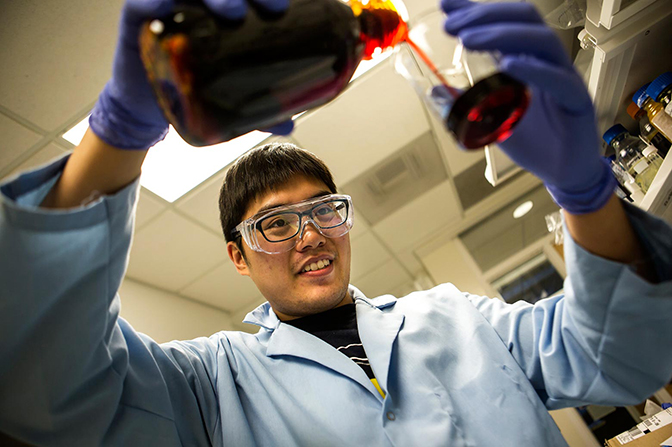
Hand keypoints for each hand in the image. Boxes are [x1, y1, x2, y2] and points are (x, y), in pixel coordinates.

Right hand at [89, 0, 291, 150]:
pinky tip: (168, 5)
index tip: (283, 8)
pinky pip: (143, 3)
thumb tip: (288, 124)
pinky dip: (156, 1)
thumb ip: (258, 110)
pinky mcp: (138, 18)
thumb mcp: (229, 101)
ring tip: (233, 11)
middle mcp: (196, 3)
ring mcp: (168, 6)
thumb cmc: (189, 88)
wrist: (148, 106)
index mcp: (220, 13)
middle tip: (272, 8)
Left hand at [441, 0, 614, 213]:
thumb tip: (436, 88)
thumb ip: (468, 100)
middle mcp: (549, 62)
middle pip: (525, 20)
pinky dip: (533, 69)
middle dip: (486, 15)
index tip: (446, 5)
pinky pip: (560, 80)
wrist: (564, 172)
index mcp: (529, 60)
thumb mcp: (493, 117)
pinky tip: (508, 65)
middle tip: (453, 25)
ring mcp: (566, 79)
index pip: (506, 22)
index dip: (477, 9)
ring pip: (542, 42)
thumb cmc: (536, 141)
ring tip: (469, 39)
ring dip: (502, 35)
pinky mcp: (578, 102)